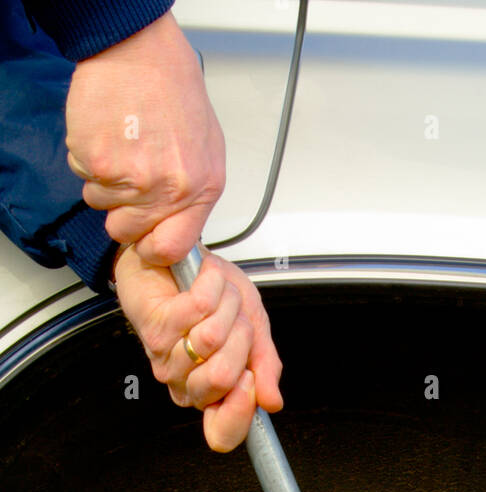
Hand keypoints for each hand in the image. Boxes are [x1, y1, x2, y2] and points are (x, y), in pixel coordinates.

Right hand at [65, 13, 224, 263]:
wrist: (139, 52)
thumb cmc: (173, 91)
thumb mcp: (207, 150)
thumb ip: (193, 196)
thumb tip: (179, 230)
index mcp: (200, 189)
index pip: (172, 249)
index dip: (153, 249)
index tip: (146, 241)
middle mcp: (167, 190)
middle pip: (127, 232)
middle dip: (122, 212)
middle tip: (128, 179)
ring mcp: (130, 179)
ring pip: (100, 205)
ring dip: (104, 181)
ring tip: (122, 146)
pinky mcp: (97, 161)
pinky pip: (83, 176)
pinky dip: (88, 157)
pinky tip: (107, 133)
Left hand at [114, 246, 282, 451]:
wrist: (180, 258)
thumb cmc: (213, 295)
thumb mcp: (255, 327)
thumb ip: (265, 366)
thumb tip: (272, 402)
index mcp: (214, 393)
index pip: (222, 433)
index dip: (241, 410)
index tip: (249, 379)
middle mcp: (187, 383)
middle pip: (224, 377)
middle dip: (242, 337)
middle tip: (234, 319)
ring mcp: (167, 359)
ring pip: (211, 340)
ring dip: (226, 305)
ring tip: (218, 296)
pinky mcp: (154, 328)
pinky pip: (198, 309)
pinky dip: (212, 285)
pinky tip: (205, 280)